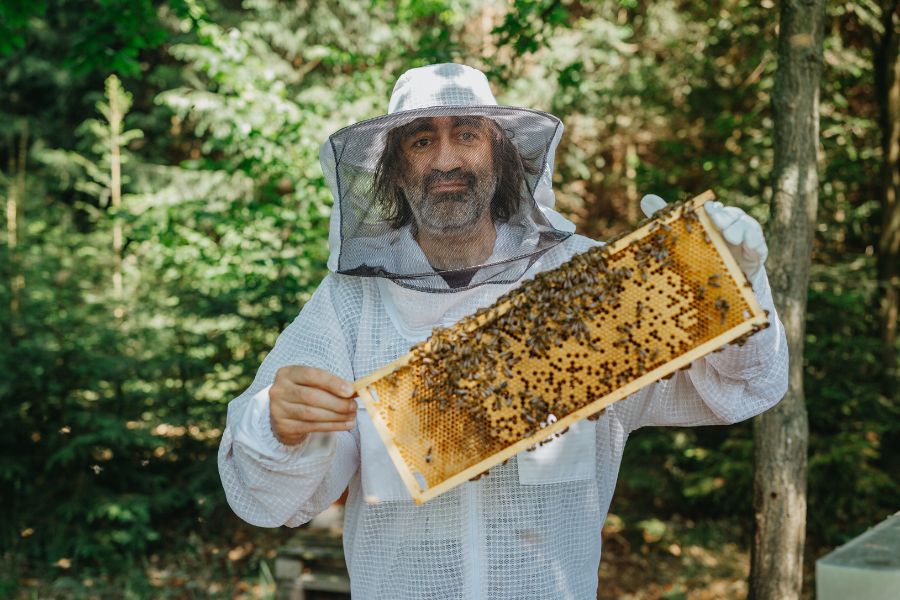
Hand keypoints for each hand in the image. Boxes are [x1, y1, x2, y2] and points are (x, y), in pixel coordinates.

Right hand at [269, 365, 357, 445]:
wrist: (282, 413)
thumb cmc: (303, 393)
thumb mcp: (312, 383)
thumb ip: (330, 384)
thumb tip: (353, 391)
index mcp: (287, 373)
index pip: (312, 375)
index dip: (333, 383)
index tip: (350, 391)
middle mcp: (279, 390)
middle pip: (311, 396)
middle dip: (337, 402)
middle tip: (353, 406)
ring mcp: (279, 409)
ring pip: (312, 413)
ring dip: (336, 416)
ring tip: (352, 416)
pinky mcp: (283, 426)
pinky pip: (311, 427)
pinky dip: (332, 426)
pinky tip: (345, 425)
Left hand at [640, 194, 767, 278]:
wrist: (724, 285)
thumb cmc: (702, 256)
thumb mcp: (684, 240)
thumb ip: (670, 221)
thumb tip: (645, 198)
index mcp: (713, 220)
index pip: (713, 209)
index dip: (709, 209)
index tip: (703, 209)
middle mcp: (731, 225)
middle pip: (730, 214)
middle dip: (723, 216)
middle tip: (716, 220)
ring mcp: (745, 238)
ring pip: (746, 225)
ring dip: (739, 227)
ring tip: (730, 235)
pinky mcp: (757, 253)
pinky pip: (759, 244)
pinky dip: (754, 242)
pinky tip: (748, 244)